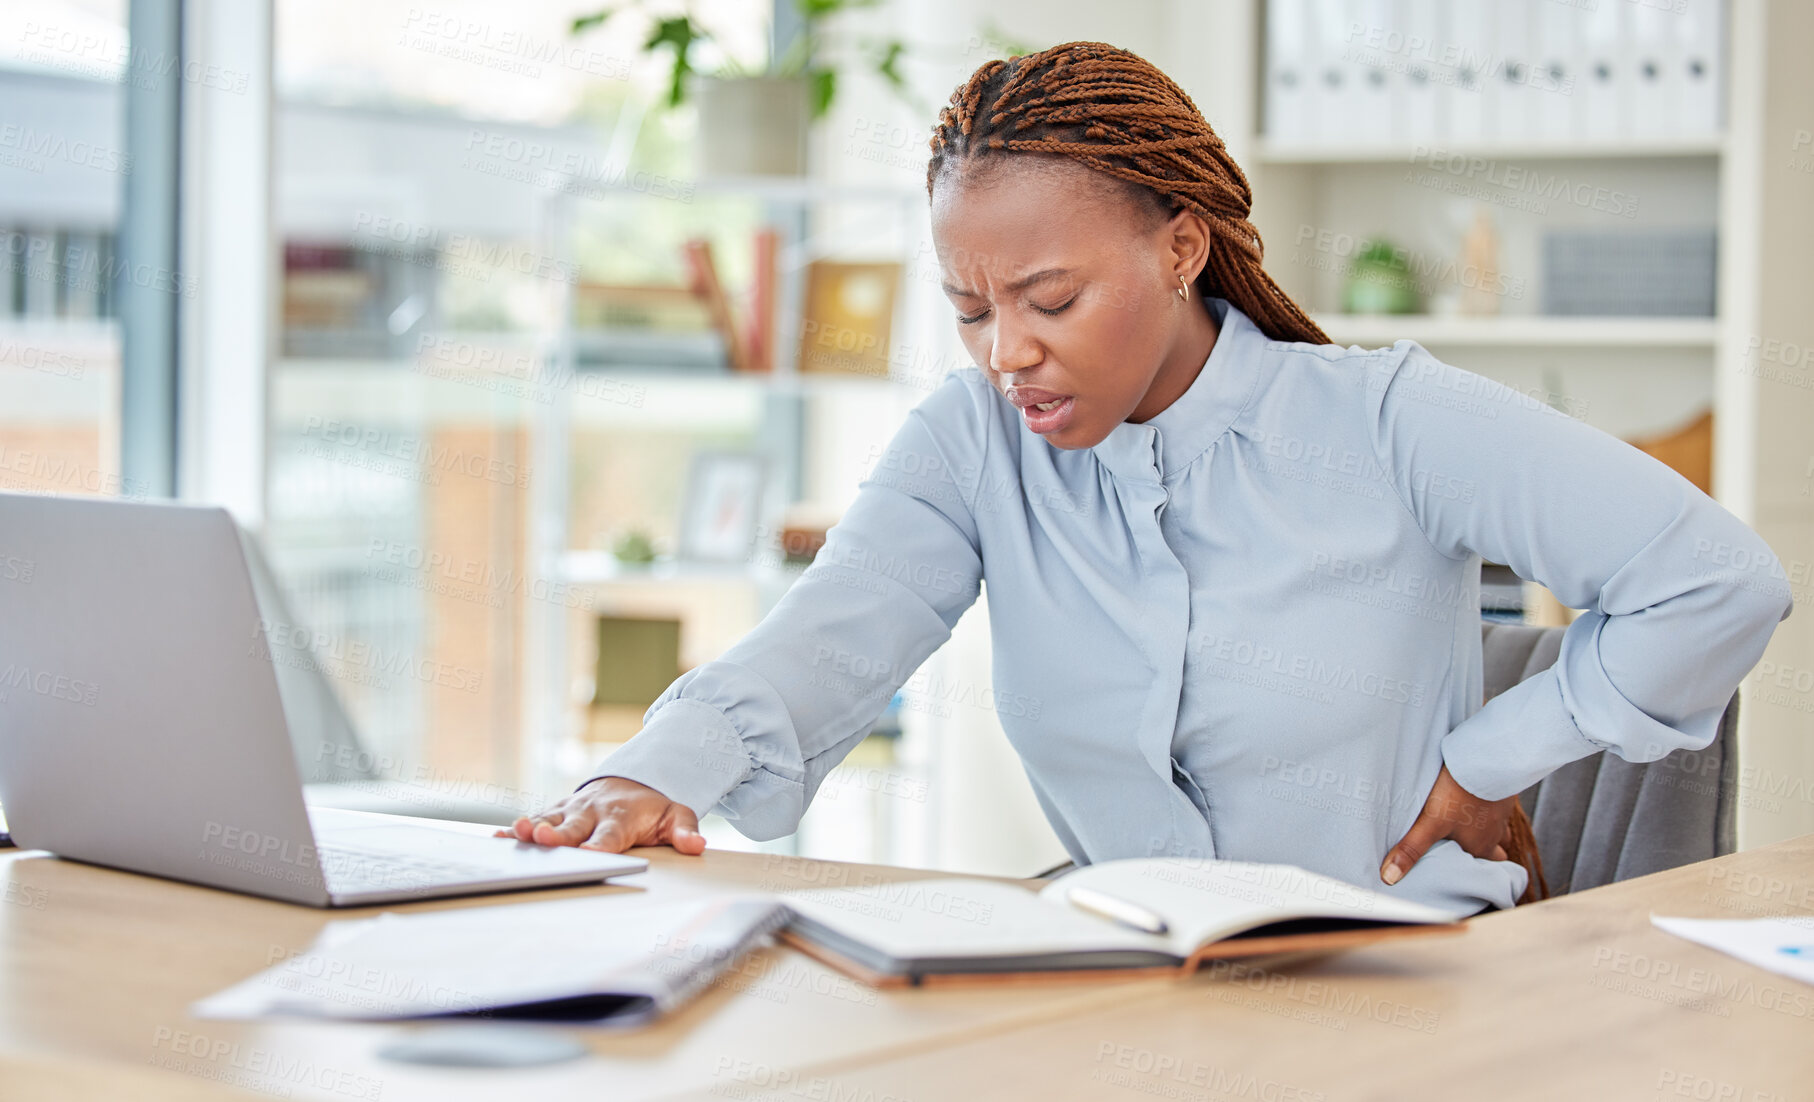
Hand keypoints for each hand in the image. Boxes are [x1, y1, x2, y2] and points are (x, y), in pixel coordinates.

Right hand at [494, 776, 705, 854]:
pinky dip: (516, 828)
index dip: (599, 845)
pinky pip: (536, 817)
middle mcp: (593, 811)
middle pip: (574, 826)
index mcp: (621, 817)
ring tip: (516, 833)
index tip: (589, 854)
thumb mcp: (676, 814)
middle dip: (560, 834)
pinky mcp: (558, 809)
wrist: (635, 779)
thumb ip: (685, 831)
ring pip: (550, 818)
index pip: (610, 835)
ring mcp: (573, 808)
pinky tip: (497, 838)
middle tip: (545, 839)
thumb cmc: (653, 806)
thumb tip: (697, 846)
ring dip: (533, 827)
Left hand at [1380, 764, 1513, 885]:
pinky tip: (1478, 797)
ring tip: (1472, 824)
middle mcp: (1496, 832)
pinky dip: (1491, 805)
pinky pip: (1501, 804)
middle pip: (1497, 850)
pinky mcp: (1504, 790)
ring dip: (1488, 828)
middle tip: (1470, 849)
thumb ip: (1412, 849)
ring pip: (1501, 828)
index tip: (1465, 869)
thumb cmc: (1459, 793)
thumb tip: (1390, 877)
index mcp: (1480, 846)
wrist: (1485, 760)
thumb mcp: (1431, 823)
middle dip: (1487, 852)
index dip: (1476, 870)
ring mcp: (1503, 812)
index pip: (1485, 868)